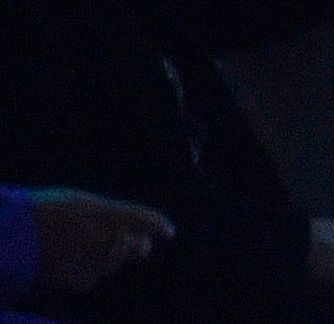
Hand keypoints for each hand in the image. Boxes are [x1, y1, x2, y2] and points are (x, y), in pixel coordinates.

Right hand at [27, 191, 173, 292]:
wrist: (13, 237)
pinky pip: (96, 275)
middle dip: (137, 244)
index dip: (159, 225)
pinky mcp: (81, 281)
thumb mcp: (83, 202)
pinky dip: (92, 269)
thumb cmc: (48, 211)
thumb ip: (112, 214)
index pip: (143, 220)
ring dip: (112, 256)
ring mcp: (92, 262)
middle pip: (137, 247)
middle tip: (132, 241)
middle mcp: (103, 238)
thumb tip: (133, 229)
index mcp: (104, 213)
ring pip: (116, 263)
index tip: (169, 232)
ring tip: (84, 246)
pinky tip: (71, 260)